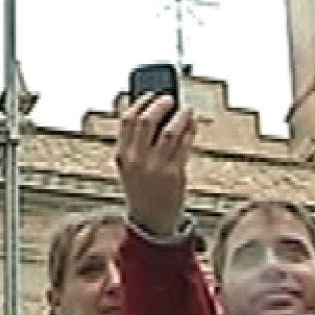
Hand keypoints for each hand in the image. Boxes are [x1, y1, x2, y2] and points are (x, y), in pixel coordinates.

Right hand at [114, 94, 194, 235]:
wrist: (151, 221)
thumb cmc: (143, 189)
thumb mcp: (131, 165)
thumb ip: (138, 141)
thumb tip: (158, 111)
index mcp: (122, 155)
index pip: (127, 119)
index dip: (141, 101)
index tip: (152, 93)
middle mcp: (136, 160)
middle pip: (146, 120)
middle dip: (161, 104)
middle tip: (171, 98)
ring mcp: (155, 167)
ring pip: (169, 131)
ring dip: (180, 115)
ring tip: (186, 110)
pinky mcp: (174, 174)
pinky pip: (184, 145)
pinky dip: (190, 131)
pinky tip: (192, 125)